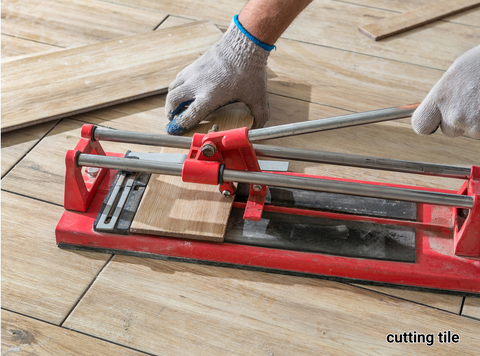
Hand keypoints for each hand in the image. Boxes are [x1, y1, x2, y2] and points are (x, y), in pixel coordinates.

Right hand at [165, 17, 272, 134]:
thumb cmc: (250, 71)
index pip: (188, 116)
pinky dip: (177, 86)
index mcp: (209, 97)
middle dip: (170, 113)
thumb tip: (259, 128)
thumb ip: (259, 115)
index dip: (179, 126)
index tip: (174, 131)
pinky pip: (179, 77)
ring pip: (172, 88)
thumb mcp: (257, 97)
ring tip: (177, 106)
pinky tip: (185, 89)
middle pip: (172, 101)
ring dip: (172, 99)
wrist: (244, 44)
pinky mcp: (194, 64)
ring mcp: (193, 73)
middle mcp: (197, 86)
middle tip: (174, 119)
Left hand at [412, 45, 479, 138]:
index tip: (436, 121)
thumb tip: (437, 109)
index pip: (421, 125)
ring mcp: (475, 124)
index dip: (430, 124)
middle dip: (461, 120)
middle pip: (450, 131)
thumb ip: (445, 95)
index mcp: (440, 98)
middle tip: (475, 100)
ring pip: (473, 131)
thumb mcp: (458, 73)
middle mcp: (454, 115)